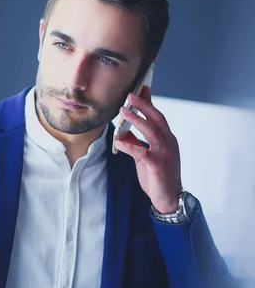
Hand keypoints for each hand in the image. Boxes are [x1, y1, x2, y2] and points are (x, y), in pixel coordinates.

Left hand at [114, 86, 181, 213]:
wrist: (170, 199)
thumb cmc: (158, 176)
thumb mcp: (146, 156)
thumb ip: (137, 142)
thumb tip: (124, 131)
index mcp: (167, 139)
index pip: (158, 116)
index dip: (150, 103)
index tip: (142, 89)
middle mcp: (168, 143)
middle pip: (157, 119)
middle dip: (144, 105)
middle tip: (131, 95)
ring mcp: (164, 154)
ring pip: (151, 131)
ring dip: (137, 119)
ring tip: (123, 110)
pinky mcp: (157, 166)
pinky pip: (142, 152)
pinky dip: (129, 146)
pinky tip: (118, 142)